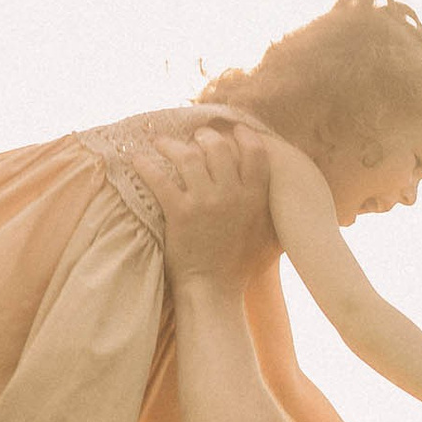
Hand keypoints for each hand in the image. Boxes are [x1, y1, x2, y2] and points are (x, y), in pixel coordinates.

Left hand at [132, 127, 279, 286]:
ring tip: (162, 143)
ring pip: (189, 157)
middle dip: (205, 137)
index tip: (234, 130)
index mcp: (257, 198)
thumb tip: (284, 192)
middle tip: (195, 138)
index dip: (244, 136)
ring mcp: (206, 203)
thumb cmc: (242, 267)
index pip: (255, 153)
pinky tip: (137, 160)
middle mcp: (233, 196)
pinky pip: (160, 178)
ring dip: (172, 145)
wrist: (214, 290)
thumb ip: (272, 209)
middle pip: (219, 148)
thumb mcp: (270, 236)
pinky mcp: (181, 213)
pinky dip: (146, 166)